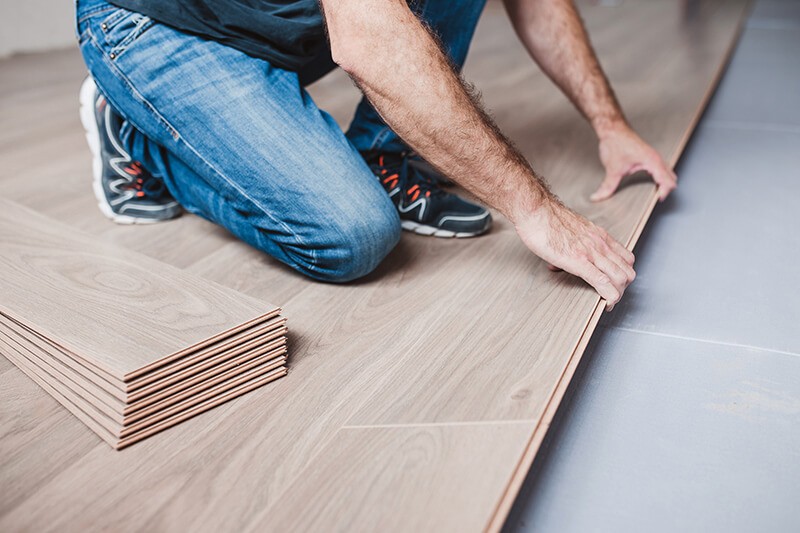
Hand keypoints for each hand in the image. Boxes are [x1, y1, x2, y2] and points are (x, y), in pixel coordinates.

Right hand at [515, 197, 635, 309]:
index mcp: (599, 236)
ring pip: (621, 278)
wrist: (536, 211)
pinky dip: (609, 297)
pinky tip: (605, 303)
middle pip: (628, 271)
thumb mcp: (571, 230)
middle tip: (611, 295)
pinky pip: (602, 282)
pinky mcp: (579, 261)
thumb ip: (574, 244)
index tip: (614, 284)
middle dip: (623, 288)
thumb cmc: (547, 219)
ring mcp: (591, 253)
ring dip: (617, 295)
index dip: (623, 275)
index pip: (626, 259)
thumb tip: (564, 259)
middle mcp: (600, 244)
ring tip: (607, 301)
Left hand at [593, 123, 676, 201]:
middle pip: (671, 178)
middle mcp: (656, 158)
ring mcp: (653, 157)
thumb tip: (599, 197)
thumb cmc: (616, 142)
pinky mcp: (648, 156)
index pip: (667, 181)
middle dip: (666, 189)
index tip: (657, 200)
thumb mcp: (612, 169)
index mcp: (652, 161)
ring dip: (664, 183)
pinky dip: (660, 177)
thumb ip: (607, 186)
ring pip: (668, 173)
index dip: (664, 192)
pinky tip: (649, 183)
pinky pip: (661, 169)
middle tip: (655, 199)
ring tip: (653, 193)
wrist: (613, 129)